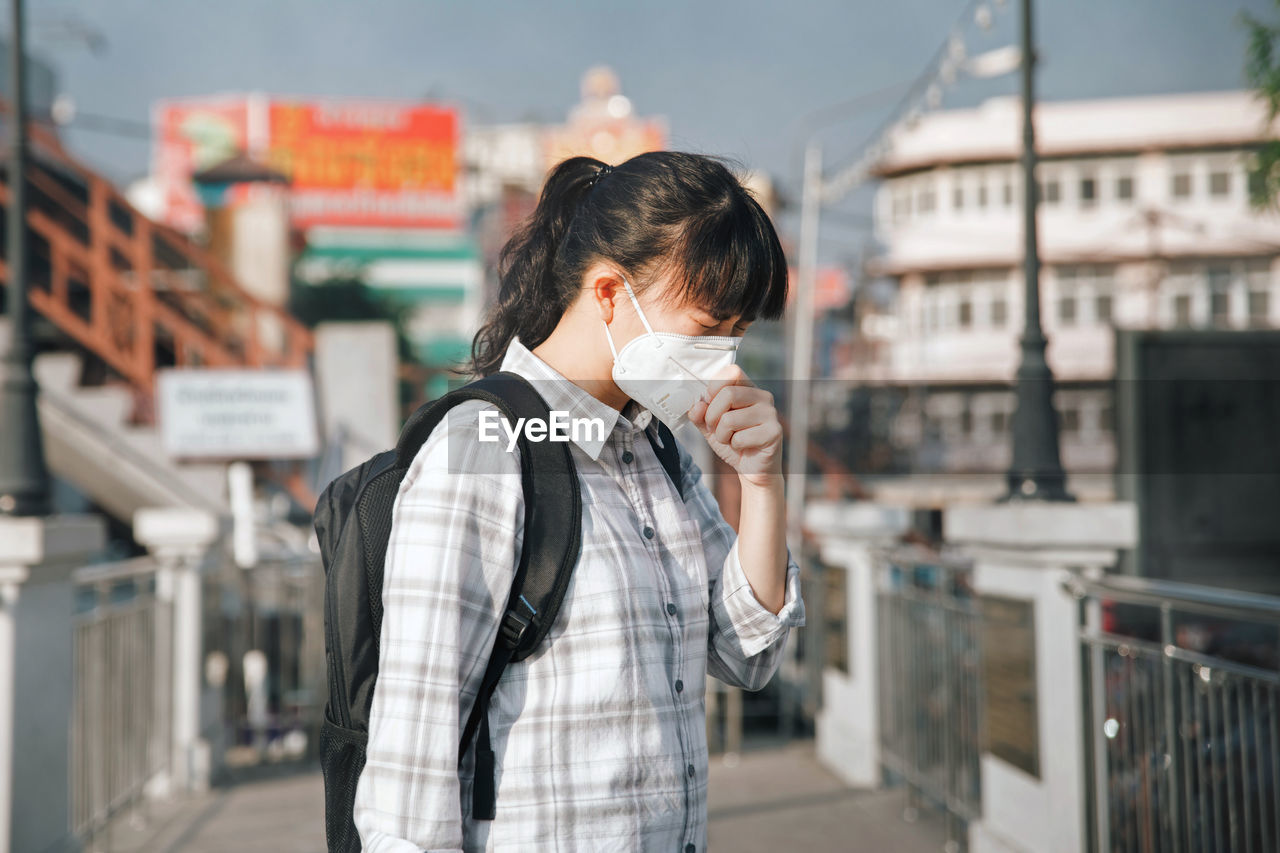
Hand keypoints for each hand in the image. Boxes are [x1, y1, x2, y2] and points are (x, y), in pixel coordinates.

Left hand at [687, 364, 783, 488]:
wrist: (751, 469)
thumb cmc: (732, 442)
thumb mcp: (710, 426)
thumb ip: (700, 414)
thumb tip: (695, 406)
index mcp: (748, 388)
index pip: (733, 371)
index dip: (715, 386)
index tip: (709, 401)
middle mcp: (763, 396)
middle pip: (728, 394)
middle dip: (712, 416)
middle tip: (715, 428)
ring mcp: (771, 413)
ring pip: (730, 419)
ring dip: (722, 435)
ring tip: (730, 440)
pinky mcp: (774, 432)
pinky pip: (740, 437)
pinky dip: (735, 446)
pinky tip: (743, 448)